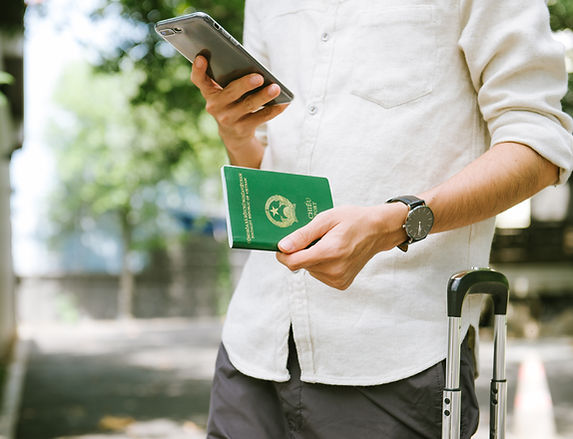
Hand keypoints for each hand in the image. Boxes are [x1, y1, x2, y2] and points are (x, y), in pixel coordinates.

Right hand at [190, 56, 287, 164]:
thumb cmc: (231, 101)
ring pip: (248, 105)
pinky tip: (284, 102)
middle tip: (259, 77)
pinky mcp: (243, 129)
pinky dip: (274, 109)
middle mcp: (215, 107)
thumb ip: (229, 78)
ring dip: (263, 96)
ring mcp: (228, 119)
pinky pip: (261, 117)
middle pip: (231, 93)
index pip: (199, 80)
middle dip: (245, 84)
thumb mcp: (224, 91)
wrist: (232, 133)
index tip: (201, 57)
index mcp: (209, 92)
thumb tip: (255, 69)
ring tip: (276, 88)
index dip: (198, 69)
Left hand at [276, 204, 407, 289]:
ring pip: (309, 270)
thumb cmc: (353, 220)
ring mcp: (339, 279)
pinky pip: (320, 275)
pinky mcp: (341, 284)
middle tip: (318, 238)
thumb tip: (283, 247)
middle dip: (302, 252)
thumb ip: (303, 235)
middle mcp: (334, 270)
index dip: (284, 254)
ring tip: (329, 244)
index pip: (293, 262)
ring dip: (312, 258)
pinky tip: (334, 254)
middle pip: (301, 265)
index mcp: (330, 252)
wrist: (377, 231)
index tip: (285, 244)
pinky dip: (321, 265)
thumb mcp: (326, 219)